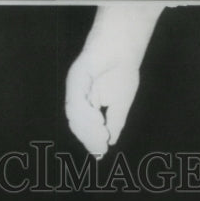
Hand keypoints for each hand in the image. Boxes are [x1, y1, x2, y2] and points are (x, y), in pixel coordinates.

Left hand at [64, 4, 162, 158]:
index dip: (91, 141)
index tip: (100, 154)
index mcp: (86, 104)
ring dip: (88, 129)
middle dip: (89, 138)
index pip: (84, 128)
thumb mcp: (121, 104)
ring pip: (75, 115)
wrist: (125, 46)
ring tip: (102, 136)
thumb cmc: (122, 70)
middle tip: (100, 149)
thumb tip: (110, 143)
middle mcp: (77, 96)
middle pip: (77, 124)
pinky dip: (86, 113)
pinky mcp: (76, 77)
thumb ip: (114, 123)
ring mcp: (75, 87)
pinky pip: (77, 100)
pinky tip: (98, 120)